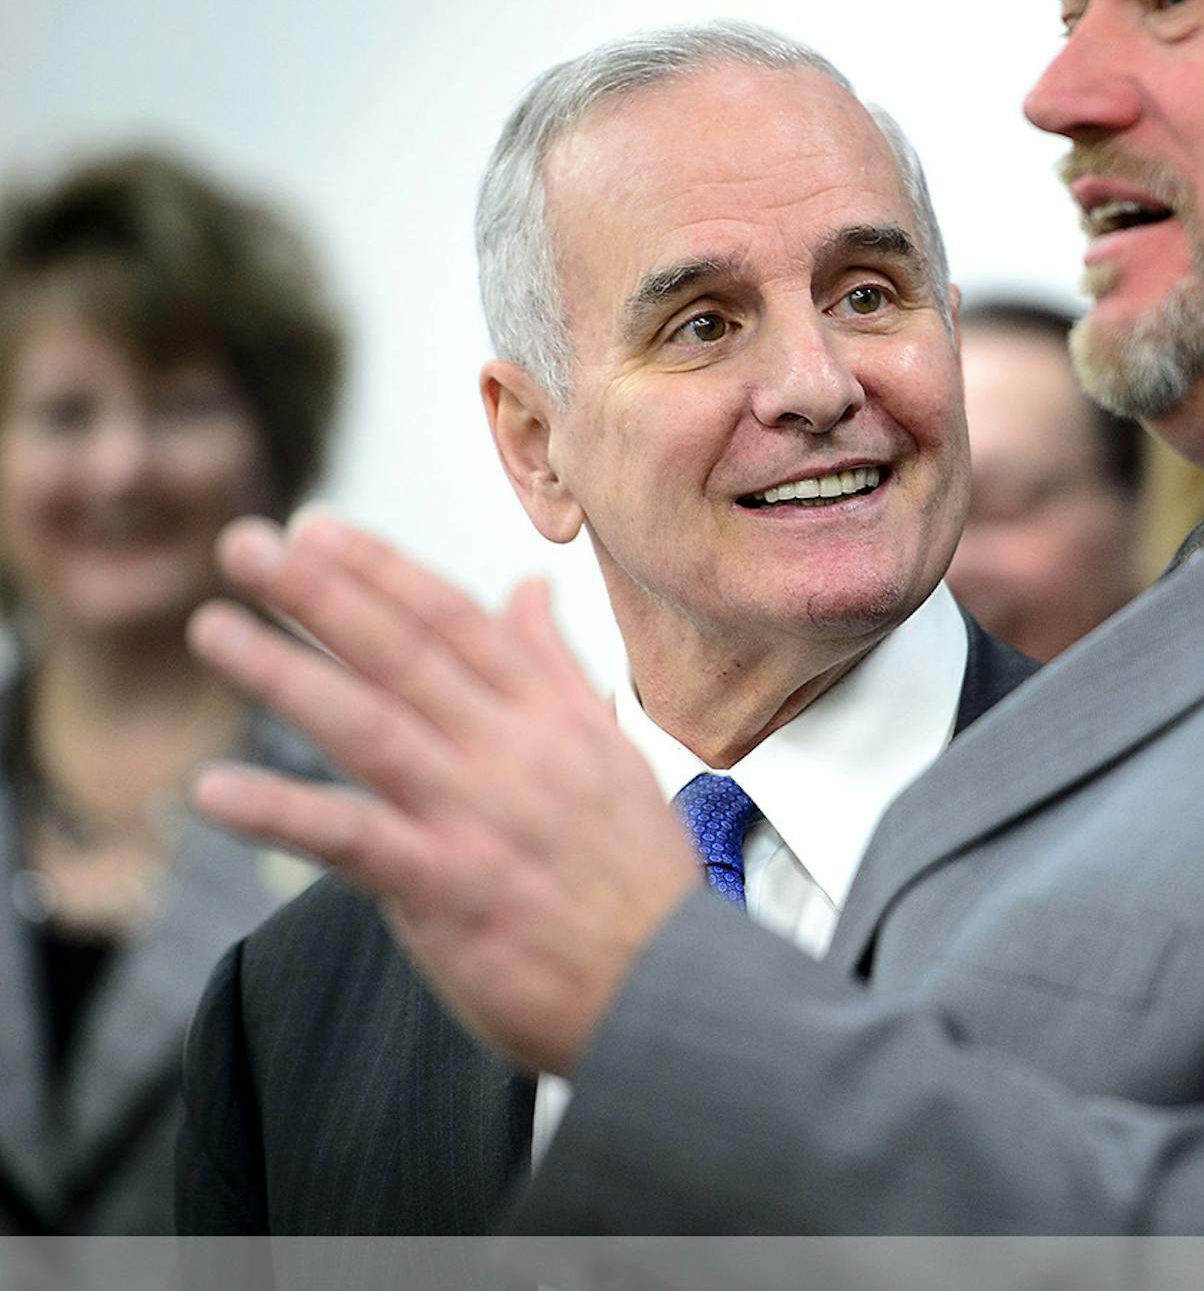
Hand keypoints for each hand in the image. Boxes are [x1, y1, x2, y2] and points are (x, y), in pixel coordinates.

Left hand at [186, 512, 700, 1075]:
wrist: (668, 990)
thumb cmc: (638, 882)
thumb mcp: (612, 754)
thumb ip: (556, 671)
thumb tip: (527, 591)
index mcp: (554, 716)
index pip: (457, 622)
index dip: (382, 572)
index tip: (316, 531)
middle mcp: (513, 752)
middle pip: (403, 654)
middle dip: (321, 594)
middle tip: (245, 548)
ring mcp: (477, 816)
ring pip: (368, 726)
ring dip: (285, 675)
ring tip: (217, 631)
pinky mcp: (446, 887)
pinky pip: (350, 839)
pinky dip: (283, 812)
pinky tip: (216, 791)